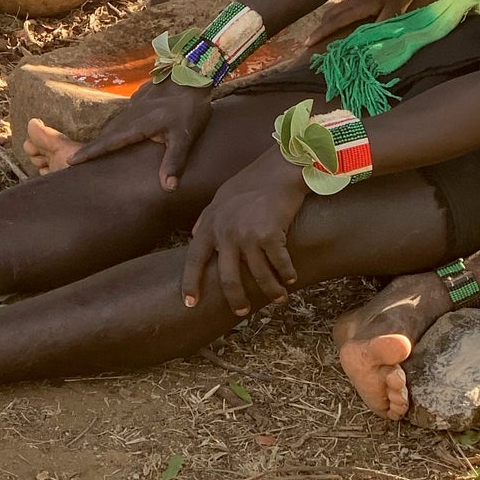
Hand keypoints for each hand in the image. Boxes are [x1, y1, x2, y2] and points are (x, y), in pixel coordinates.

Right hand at [69, 79, 210, 190]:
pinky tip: (118, 130)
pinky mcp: (142, 98)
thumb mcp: (185, 136)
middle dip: (91, 147)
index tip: (71, 161)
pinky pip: (124, 116)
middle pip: (106, 133)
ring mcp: (136, 104)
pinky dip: (117, 126)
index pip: (108, 142)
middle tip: (74, 160)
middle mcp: (131, 114)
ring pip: (114, 124)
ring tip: (93, 150)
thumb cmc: (190, 107)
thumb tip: (168, 189)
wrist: (194, 72)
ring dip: (103, 137)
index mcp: (137, 125)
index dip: (90, 152)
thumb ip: (174, 162)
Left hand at [181, 152, 306, 315]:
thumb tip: (194, 234)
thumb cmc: (253, 181)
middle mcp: (226, 232)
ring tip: (278, 296)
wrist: (280, 168)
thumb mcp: (222, 196)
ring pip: (258, 276)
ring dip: (270, 289)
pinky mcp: (270, 235)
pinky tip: (290, 278)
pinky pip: (279, 264)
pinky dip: (286, 274)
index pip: (194, 259)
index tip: (189, 303)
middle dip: (236, 299)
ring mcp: (247, 234)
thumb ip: (207, 218)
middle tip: (242, 310)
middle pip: (228, 278)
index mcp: (211, 223)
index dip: (191, 283)